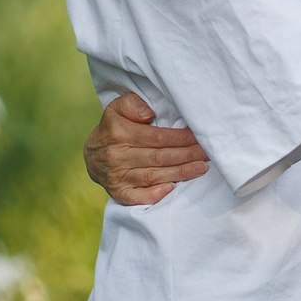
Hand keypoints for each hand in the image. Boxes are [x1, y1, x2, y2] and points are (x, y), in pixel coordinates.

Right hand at [83, 92, 209, 206]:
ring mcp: (117, 176)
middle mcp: (117, 156)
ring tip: (202, 168)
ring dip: (181, 173)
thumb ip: (132, 104)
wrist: (91, 154)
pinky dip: (155, 194)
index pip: (157, 137)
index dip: (181, 138)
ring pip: (154, 176)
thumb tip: (149, 115)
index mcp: (119, 133)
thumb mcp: (117, 108)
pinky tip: (172, 189)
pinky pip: (137, 197)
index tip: (200, 137)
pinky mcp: (117, 192)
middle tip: (208, 153)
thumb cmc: (113, 128)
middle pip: (159, 157)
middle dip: (187, 155)